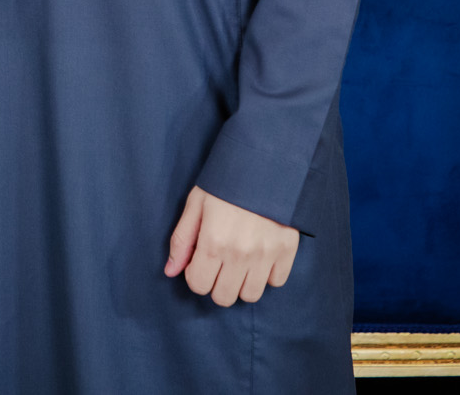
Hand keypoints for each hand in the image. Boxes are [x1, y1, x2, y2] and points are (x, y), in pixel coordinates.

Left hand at [164, 186, 297, 305]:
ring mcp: (266, 254)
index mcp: (213, 241)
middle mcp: (240, 254)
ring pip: (251, 295)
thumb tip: (171, 271)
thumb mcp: (196, 204)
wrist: (265, 161)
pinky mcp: (288, 250)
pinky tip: (260, 256)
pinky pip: (276, 282)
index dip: (196, 274)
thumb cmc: (225, 182)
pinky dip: (268, 274)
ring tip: (240, 261)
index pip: (199, 285)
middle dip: (217, 283)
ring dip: (242, 283)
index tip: (200, 260)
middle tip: (219, 263)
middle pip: (224, 297)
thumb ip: (182, 240)